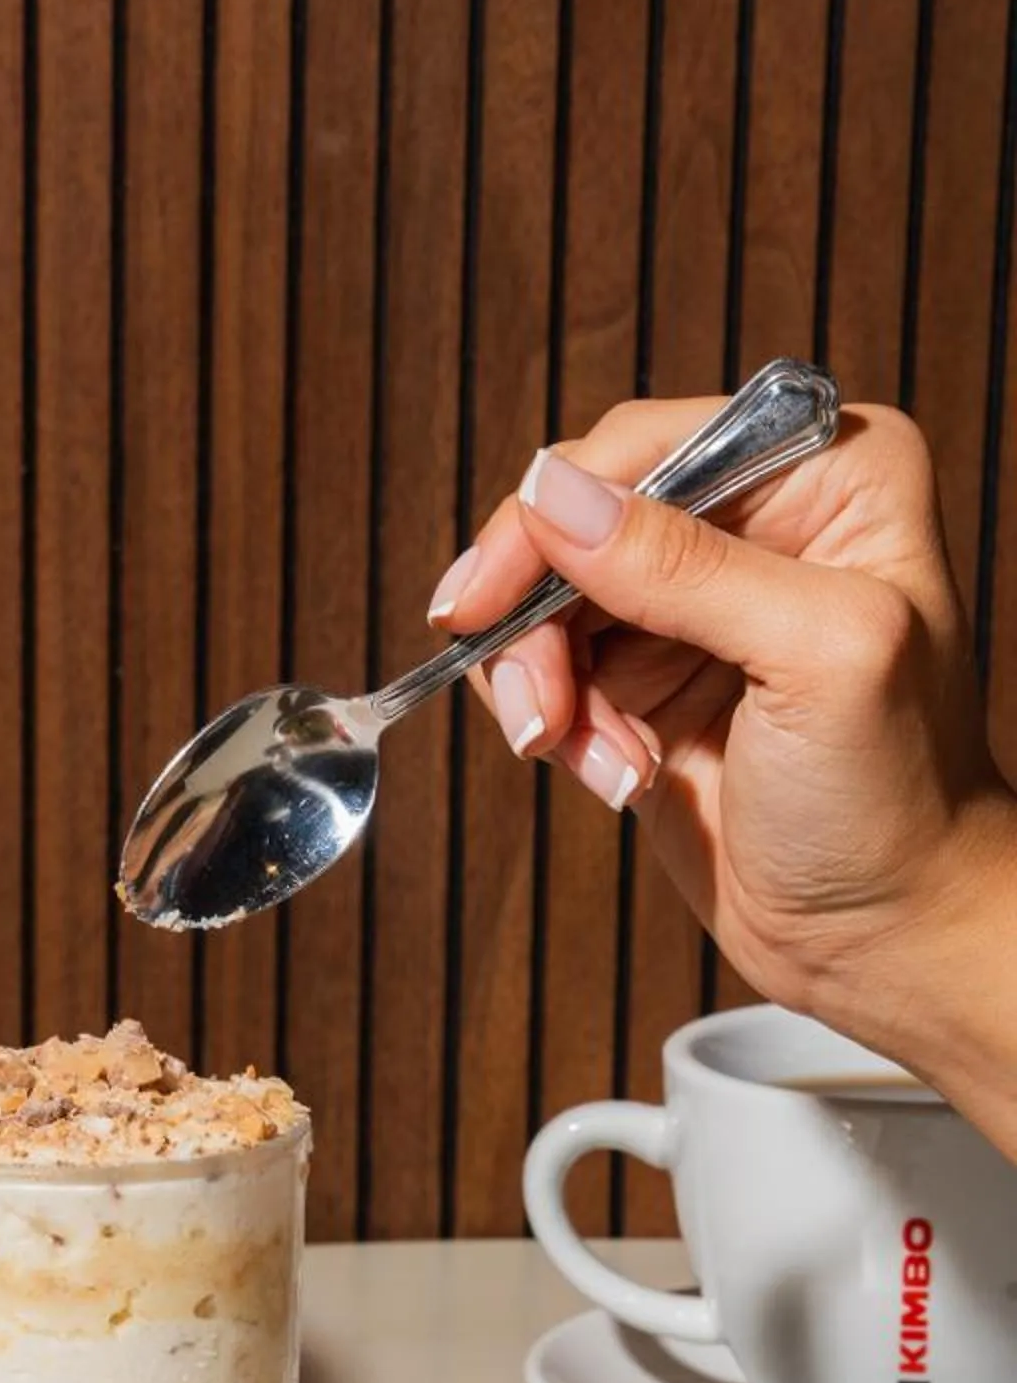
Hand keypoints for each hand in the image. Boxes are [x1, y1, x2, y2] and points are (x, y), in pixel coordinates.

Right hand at [427, 399, 1016, 1058]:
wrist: (882, 935)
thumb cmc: (893, 798)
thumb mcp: (815, 659)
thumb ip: (685, 568)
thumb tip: (554, 495)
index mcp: (827, 475)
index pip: (648, 447)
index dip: (556, 516)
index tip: (487, 597)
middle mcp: (757, 522)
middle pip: (579, 521)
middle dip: (539, 618)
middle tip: (537, 711)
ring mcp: (695, 603)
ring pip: (547, 599)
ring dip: (544, 687)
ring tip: (595, 759)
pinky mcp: (648, 677)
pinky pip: (549, 668)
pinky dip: (557, 726)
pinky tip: (613, 774)